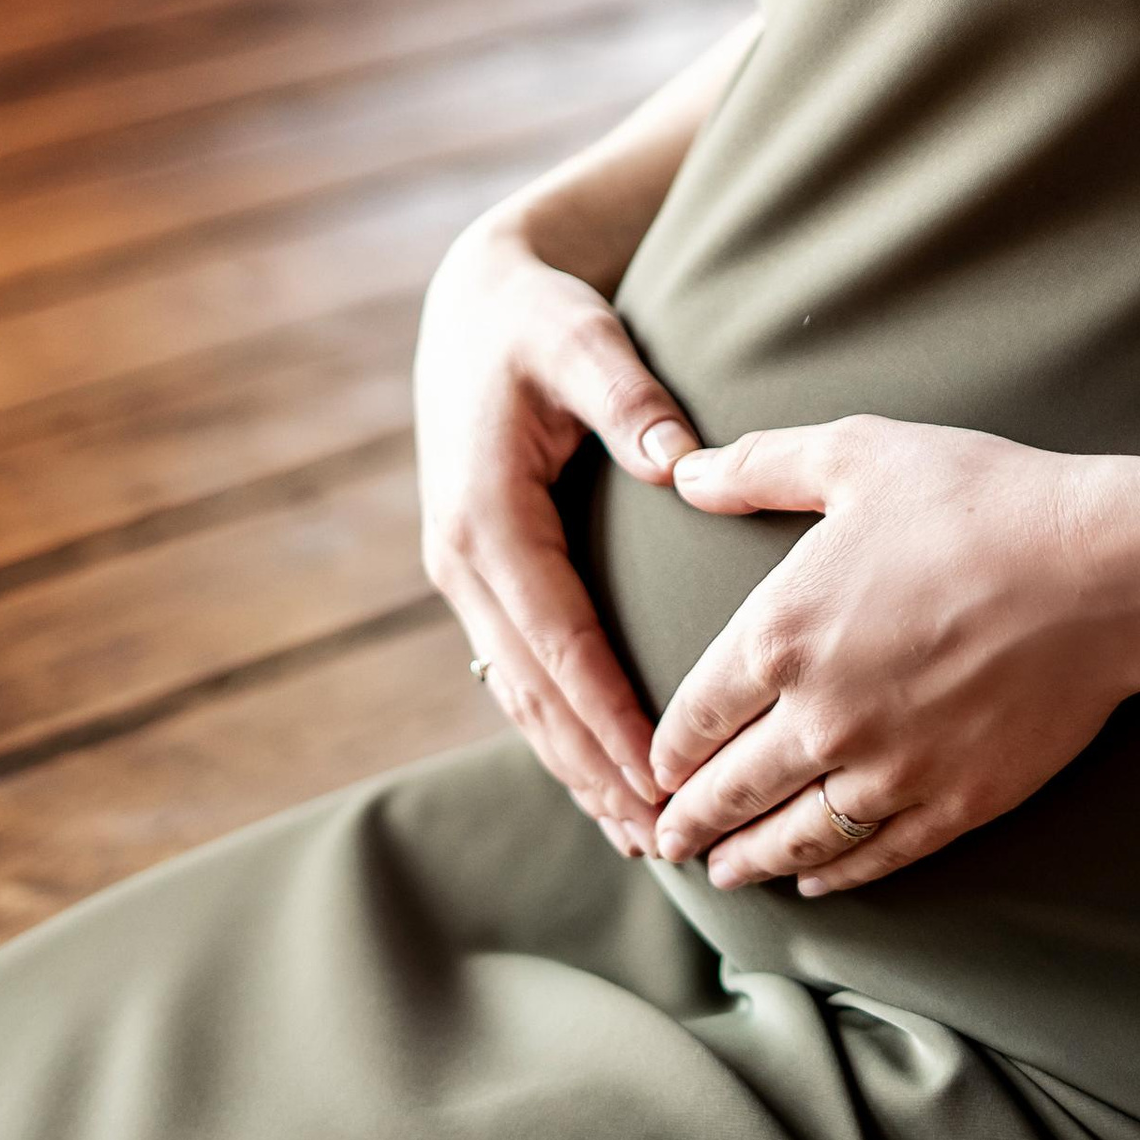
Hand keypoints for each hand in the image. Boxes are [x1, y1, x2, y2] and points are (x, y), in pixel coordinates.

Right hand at [414, 208, 699, 852]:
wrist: (474, 300)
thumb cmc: (537, 316)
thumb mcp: (579, 336)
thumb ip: (627, 394)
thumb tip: (677, 462)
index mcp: (488, 518)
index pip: (559, 639)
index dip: (609, 713)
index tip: (662, 775)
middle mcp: (463, 561)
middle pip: (535, 692)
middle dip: (596, 770)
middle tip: (666, 839)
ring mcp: (464, 576)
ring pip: (520, 697)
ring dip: (574, 767)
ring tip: (640, 836)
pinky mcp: (480, 577)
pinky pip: (516, 673)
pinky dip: (555, 730)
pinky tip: (596, 777)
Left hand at [648, 416, 1139, 894]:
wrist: (1098, 571)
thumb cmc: (978, 501)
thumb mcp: (856, 455)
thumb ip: (758, 466)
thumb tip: (681, 471)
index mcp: (781, 635)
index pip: (695, 716)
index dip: (665, 752)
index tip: (654, 769)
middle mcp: (820, 718)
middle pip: (732, 791)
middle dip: (692, 823)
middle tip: (668, 844)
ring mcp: (888, 772)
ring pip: (794, 840)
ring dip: (750, 862)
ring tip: (728, 873)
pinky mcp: (952, 804)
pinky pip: (873, 857)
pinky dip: (834, 875)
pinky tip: (817, 879)